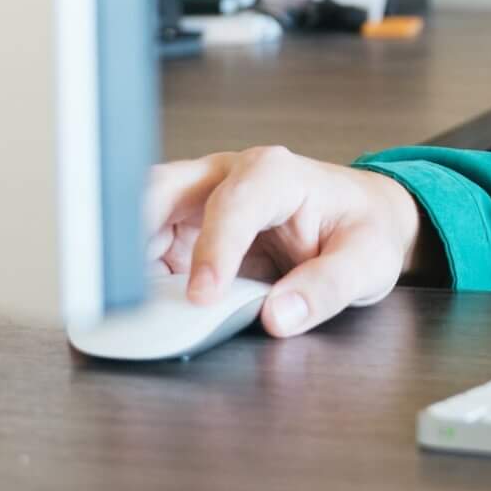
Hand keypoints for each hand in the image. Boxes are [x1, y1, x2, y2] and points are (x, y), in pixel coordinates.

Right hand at [141, 147, 425, 338]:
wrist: (362, 218)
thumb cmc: (363, 229)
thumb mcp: (367, 261)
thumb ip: (327, 289)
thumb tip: (279, 317)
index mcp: (275, 173)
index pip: (232, 204)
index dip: (213, 249)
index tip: (201, 296)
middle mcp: (228, 175)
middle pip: (164, 190)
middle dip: (136, 233)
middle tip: (127, 289)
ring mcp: (201, 198)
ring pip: (142, 214)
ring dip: (127, 256)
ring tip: (123, 303)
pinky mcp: (188, 226)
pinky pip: (147, 244)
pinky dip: (136, 272)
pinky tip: (137, 304)